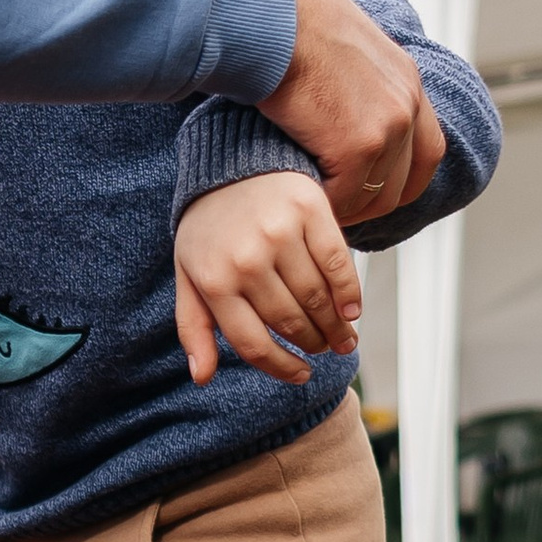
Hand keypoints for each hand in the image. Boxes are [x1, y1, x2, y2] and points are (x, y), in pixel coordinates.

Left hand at [174, 172, 360, 387]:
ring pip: (317, 299)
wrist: (231, 164)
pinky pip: (337, 265)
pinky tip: (352, 312)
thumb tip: (201, 377)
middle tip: (326, 350)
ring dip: (335, 328)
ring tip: (342, 338)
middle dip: (312, 345)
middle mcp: (246, 259)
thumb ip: (193, 327)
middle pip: (291, 323)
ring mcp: (278, 234)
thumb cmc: (210, 228)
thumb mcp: (189, 276)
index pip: (253, 343)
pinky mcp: (309, 210)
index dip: (281, 367)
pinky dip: (349, 294)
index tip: (300, 375)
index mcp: (213, 281)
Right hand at [268, 0, 443, 223]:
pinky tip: (301, 197)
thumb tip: (332, 101)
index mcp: (406, 78)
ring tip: (314, 206)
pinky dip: (324, 204)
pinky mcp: (358, 145)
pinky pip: (345, 197)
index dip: (400, 180)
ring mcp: (388, 126)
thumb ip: (352, 80)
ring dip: (345, 207)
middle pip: (405, 182)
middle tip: (335, 209)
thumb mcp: (339, 44)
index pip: (427, 150)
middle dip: (371, 202)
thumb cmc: (286, 17)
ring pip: (375, 196)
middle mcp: (407, 102)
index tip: (369, 192)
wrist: (270, 9)